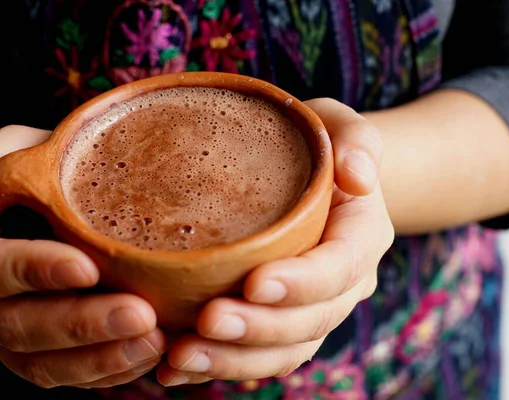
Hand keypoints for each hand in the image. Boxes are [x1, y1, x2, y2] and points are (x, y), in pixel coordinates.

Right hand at [0, 125, 166, 388]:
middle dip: (83, 324)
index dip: (34, 269)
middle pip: (21, 326)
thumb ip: (36, 156)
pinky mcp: (45, 354)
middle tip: (141, 314)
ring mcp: (15, 334)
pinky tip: (153, 351)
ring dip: (104, 356)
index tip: (87, 266)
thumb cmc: (33, 180)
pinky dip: (112, 370)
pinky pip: (72, 376)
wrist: (36, 220)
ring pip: (47, 363)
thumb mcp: (22, 155)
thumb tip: (90, 140)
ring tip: (157, 339)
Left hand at [156, 99, 394, 385]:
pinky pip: (264, 355)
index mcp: (363, 234)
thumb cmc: (320, 145)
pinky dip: (224, 365)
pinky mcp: (288, 320)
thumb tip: (359, 179)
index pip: (342, 265)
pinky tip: (175, 367)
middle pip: (313, 319)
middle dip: (260, 328)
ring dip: (236, 359)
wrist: (317, 177)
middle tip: (206, 321)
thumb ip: (358, 141)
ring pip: (288, 349)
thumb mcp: (340, 126)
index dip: (303, 282)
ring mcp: (318, 305)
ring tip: (180, 356)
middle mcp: (347, 280)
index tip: (255, 282)